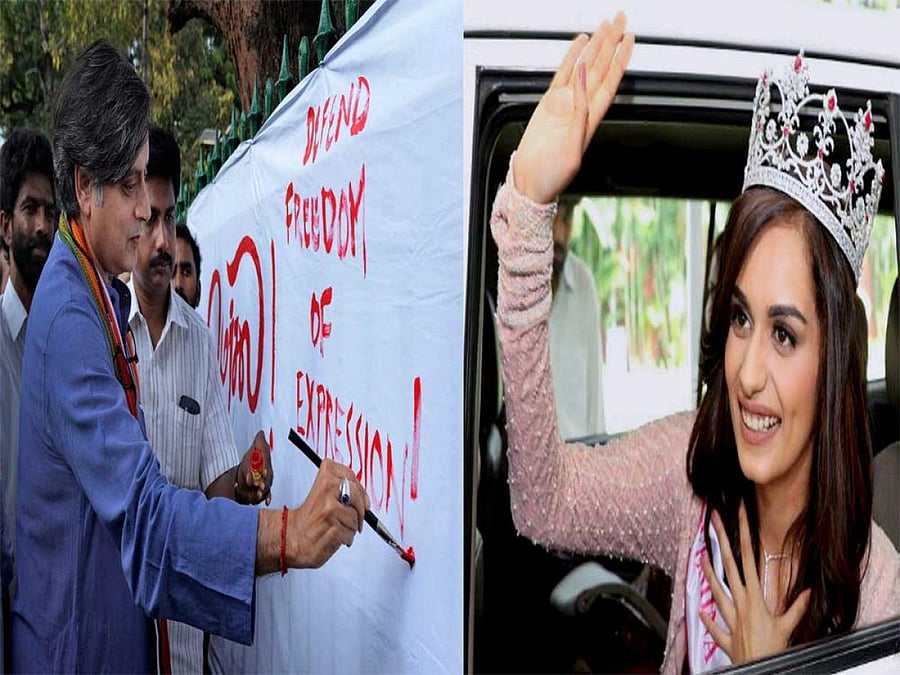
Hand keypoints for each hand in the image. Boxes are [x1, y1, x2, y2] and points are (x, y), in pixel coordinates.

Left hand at [235, 430, 273, 505]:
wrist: (246, 473)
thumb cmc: (250, 461)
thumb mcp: (252, 449)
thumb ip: (258, 442)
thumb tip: (261, 433)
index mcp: (265, 461)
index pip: (266, 463)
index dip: (265, 467)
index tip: (263, 471)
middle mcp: (268, 471)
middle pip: (268, 476)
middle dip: (265, 481)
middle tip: (261, 484)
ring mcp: (266, 481)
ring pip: (267, 486)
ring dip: (263, 491)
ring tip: (257, 493)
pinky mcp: (263, 490)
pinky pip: (267, 494)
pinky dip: (268, 498)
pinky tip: (267, 501)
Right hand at [288, 459, 369, 568]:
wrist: (291, 538)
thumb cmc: (307, 519)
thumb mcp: (321, 493)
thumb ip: (339, 487)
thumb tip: (361, 493)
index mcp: (325, 480)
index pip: (349, 475)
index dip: (358, 488)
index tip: (361, 497)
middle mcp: (327, 493)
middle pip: (357, 496)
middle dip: (360, 509)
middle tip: (357, 517)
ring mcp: (331, 511)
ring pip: (356, 517)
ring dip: (352, 527)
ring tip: (337, 527)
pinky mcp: (334, 530)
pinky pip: (351, 533)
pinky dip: (347, 538)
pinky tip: (335, 537)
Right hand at [514, 12, 633, 203]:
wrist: (531, 183)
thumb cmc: (553, 175)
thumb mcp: (573, 147)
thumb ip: (579, 112)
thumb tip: (584, 80)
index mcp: (592, 119)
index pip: (611, 81)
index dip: (620, 59)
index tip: (629, 39)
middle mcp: (581, 108)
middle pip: (600, 68)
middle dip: (611, 44)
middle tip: (618, 21)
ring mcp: (565, 104)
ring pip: (583, 68)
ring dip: (594, 47)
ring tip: (603, 27)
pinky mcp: (548, 105)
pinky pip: (562, 75)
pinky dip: (571, 58)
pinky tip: (579, 44)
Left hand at [699, 503, 810, 662]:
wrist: (760, 670)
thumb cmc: (773, 650)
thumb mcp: (788, 627)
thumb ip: (797, 608)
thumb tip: (807, 591)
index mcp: (755, 598)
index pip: (749, 559)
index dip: (744, 535)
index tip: (740, 515)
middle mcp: (739, 603)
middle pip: (729, 565)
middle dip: (722, 541)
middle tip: (714, 520)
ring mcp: (730, 617)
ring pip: (717, 590)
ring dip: (709, 573)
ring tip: (701, 556)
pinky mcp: (725, 635)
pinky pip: (714, 625)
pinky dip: (708, 618)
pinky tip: (700, 610)